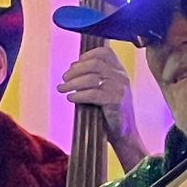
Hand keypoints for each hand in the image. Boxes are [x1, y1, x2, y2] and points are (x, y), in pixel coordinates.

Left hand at [57, 45, 146, 171]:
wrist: (125, 134)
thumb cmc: (110, 112)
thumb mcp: (106, 89)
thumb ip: (94, 78)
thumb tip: (71, 71)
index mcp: (120, 71)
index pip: (103, 53)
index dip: (86, 56)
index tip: (73, 65)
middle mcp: (121, 76)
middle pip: (94, 64)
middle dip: (75, 70)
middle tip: (64, 79)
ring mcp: (120, 88)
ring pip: (91, 78)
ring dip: (72, 83)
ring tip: (62, 89)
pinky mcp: (116, 100)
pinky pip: (93, 94)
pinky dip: (79, 95)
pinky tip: (71, 98)